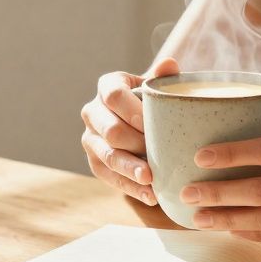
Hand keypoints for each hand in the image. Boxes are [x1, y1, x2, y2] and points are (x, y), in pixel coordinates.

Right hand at [80, 58, 179, 205]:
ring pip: (108, 156)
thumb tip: (170, 65)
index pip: (113, 95)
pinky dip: (130, 187)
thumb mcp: (157, 87)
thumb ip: (164, 76)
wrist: (141, 122)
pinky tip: (151, 196)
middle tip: (158, 154)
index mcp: (107, 86)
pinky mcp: (94, 162)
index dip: (131, 110)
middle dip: (134, 144)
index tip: (150, 123)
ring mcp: (90, 139)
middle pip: (110, 130)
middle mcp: (92, 111)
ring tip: (152, 180)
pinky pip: (109, 177)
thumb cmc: (152, 101)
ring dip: (130, 170)